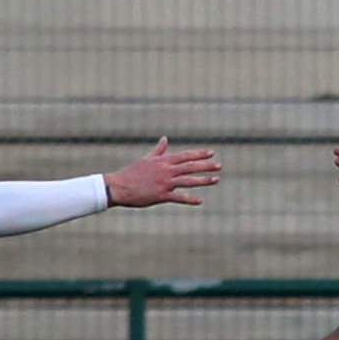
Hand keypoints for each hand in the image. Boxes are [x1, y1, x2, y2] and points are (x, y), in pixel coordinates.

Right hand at [106, 139, 222, 208]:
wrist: (118, 186)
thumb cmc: (131, 173)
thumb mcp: (146, 159)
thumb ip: (159, 150)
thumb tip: (165, 138)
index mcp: (163, 161)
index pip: (185, 156)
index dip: (199, 154)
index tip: (211, 153)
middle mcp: (166, 171)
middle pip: (190, 167)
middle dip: (206, 166)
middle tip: (220, 166)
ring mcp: (164, 183)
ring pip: (188, 181)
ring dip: (203, 180)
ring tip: (216, 180)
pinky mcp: (161, 195)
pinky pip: (179, 197)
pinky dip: (190, 199)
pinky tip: (200, 200)